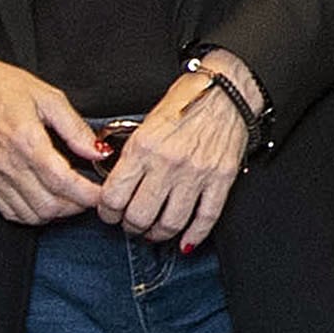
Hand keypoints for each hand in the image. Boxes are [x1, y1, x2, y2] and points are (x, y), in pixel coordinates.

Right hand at [0, 43, 108, 224]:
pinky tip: (45, 200)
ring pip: (33, 215)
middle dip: (77, 205)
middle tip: (89, 194)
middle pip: (50, 205)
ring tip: (70, 198)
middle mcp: (8, 163)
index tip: (102, 193)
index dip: (88, 194)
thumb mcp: (48, 97)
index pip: (63, 182)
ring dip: (57, 212)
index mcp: (26, 140)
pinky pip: (12, 213)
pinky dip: (33, 214)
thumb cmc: (0, 87)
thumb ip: (75, 128)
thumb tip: (96, 151)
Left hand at [87, 60, 254, 248]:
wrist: (226, 90)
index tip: (109, 213)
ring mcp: (196, 174)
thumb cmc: (187, 100)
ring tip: (154, 232)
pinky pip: (205, 219)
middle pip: (139, 216)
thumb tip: (118, 181)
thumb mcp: (145, 121)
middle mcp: (168, 163)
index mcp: (144, 146)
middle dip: (131, 226)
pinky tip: (185, 242)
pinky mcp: (221, 180)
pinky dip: (193, 236)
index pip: (114, 196)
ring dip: (158, 234)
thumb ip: (131, 153)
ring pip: (170, 223)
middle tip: (131, 224)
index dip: (107, 212)